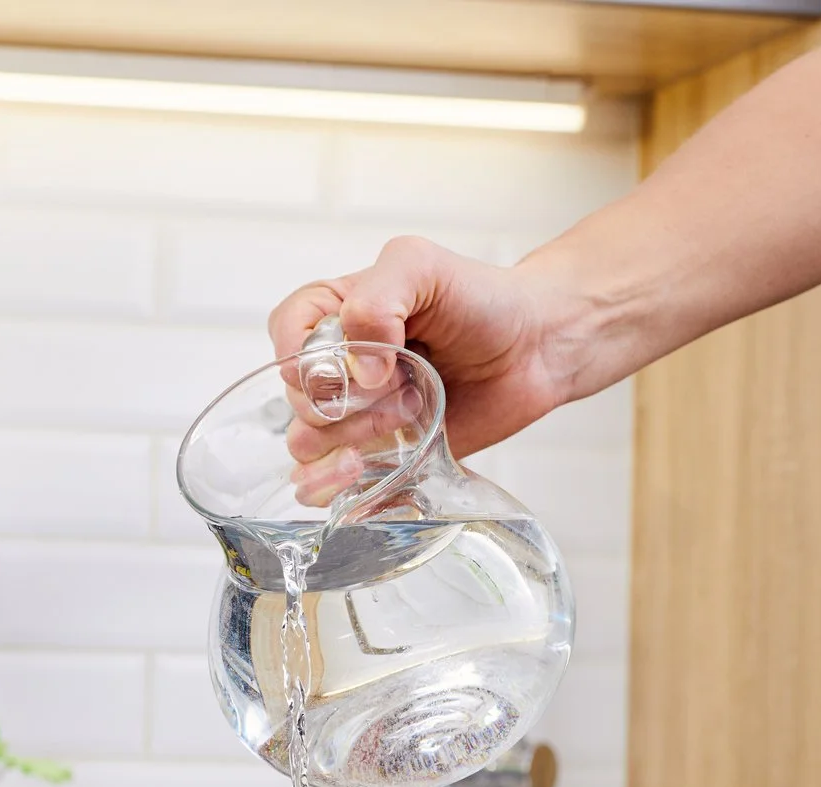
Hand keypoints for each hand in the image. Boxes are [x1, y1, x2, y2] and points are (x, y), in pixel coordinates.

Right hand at [267, 237, 587, 463]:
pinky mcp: (369, 457)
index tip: (365, 361)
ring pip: (305, 442)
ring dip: (357, 435)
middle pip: (298, 398)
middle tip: (405, 383)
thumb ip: (376, 301)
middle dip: (351, 398)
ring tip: (410, 412)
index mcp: (331, 313)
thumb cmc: (482, 300)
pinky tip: (365, 467)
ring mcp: (349, 415)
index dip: (313, 356)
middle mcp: (332, 366)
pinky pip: (319, 486)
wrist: (535, 348)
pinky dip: (333, 485)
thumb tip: (359, 374)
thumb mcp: (421, 267)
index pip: (285, 334)